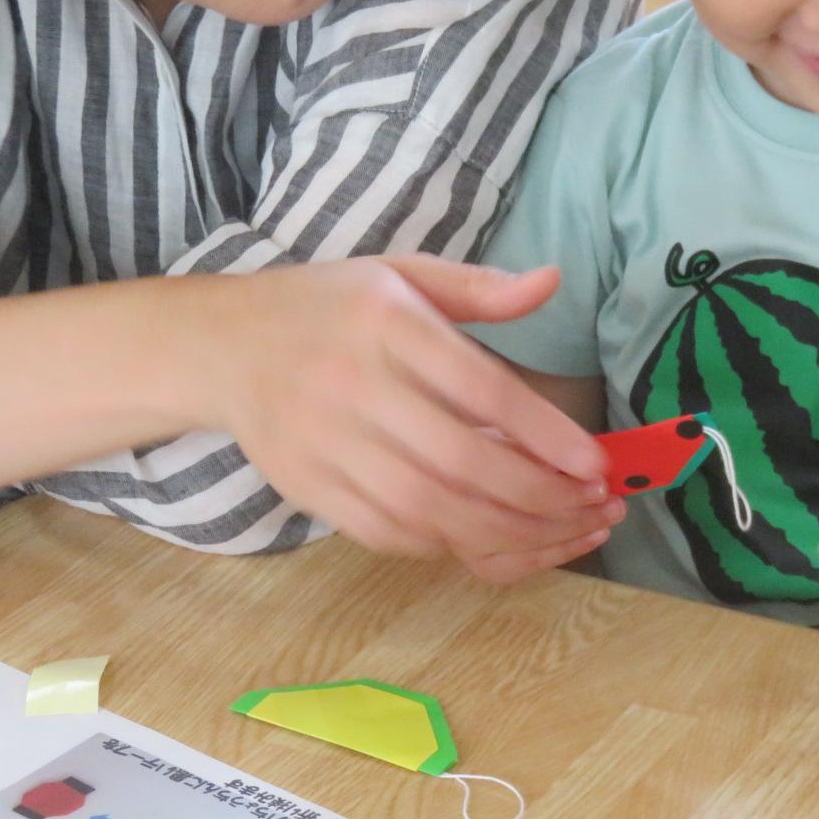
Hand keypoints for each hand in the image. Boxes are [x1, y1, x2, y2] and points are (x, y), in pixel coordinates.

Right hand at [204, 255, 622, 581]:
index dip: (546, 435)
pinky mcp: (307, 486)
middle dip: (538, 497)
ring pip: (428, 510)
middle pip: (462, 462)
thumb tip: (552, 282)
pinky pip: (388, 533)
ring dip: (504, 532)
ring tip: (558, 532)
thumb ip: (477, 288)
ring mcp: (326, 443)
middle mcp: (354, 384)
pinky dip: (445, 543)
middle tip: (591, 508)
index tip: (596, 466)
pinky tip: (488, 537)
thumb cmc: (326, 307)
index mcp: (387, 322)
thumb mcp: (399, 274)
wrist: (222, 347)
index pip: (482, 389)